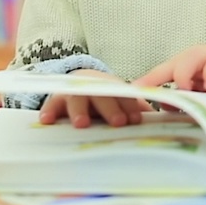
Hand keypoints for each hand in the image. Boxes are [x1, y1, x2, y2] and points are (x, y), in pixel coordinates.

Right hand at [39, 69, 153, 128]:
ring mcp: (74, 93)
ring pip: (77, 100)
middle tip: (118, 123)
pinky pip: (50, 105)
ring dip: (79, 111)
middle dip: (110, 109)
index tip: (136, 120)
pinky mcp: (55, 100)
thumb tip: (158, 124)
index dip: (130, 107)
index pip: (124, 96)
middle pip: (102, 97)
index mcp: (113, 88)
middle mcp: (94, 88)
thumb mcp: (122, 102)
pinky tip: (47, 121)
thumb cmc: (107, 99)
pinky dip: (48, 112)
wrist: (81, 80)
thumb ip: (136, 110)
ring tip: (82, 124)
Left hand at [133, 45, 205, 102]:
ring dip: (184, 78)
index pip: (161, 72)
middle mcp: (195, 57)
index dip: (147, 81)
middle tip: (156, 96)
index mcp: (186, 65)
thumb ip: (183, 99)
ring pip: (186, 61)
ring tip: (190, 90)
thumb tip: (162, 106)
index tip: (132, 92)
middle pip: (170, 65)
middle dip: (160, 79)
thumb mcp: (200, 97)